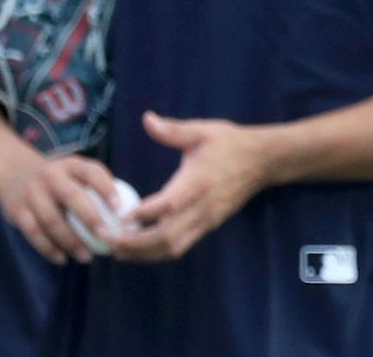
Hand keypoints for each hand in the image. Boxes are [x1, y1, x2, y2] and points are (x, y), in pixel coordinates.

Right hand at [0, 152, 121, 264]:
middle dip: (90, 218)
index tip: (120, 209)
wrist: (13, 173)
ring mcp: (32, 193)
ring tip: (86, 257)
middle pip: (72, 196)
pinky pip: (34, 233)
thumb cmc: (59, 179)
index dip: (107, 188)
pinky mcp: (17, 211)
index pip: (92, 172)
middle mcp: (51, 175)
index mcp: (71, 164)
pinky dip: (49, 248)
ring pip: (51, 220)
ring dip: (70, 241)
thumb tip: (128, 215)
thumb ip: (96, 186)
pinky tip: (62, 259)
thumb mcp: (74, 172)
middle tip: (106, 237)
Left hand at [113, 111, 269, 261]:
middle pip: (165, 235)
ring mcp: (206, 220)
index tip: (118, 215)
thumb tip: (147, 119)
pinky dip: (158, 253)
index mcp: (196, 182)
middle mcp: (201, 206)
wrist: (263, 160)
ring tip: (118, 251)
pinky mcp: (209, 225)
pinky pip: (181, 246)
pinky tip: (141, 250)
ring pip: (172, 247)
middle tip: (108, 241)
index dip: (141, 213)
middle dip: (135, 243)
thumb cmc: (230, 143)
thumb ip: (173, 130)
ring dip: (144, 254)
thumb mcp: (202, 131)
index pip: (166, 204)